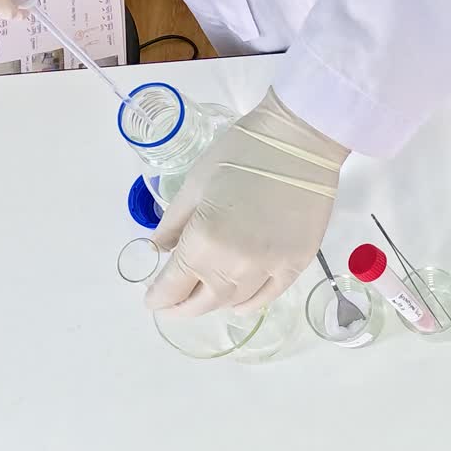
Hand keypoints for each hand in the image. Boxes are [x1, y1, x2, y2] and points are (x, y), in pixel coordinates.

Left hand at [147, 89, 349, 315]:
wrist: (300, 142)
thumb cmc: (242, 153)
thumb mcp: (194, 184)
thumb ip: (173, 223)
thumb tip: (159, 249)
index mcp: (203, 242)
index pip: (172, 287)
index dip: (158, 298)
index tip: (151, 300)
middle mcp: (235, 265)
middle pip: (202, 302)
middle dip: (181, 308)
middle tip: (171, 307)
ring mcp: (269, 268)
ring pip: (234, 302)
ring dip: (213, 304)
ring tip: (202, 299)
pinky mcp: (295, 264)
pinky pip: (268, 296)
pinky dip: (249, 304)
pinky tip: (237, 303)